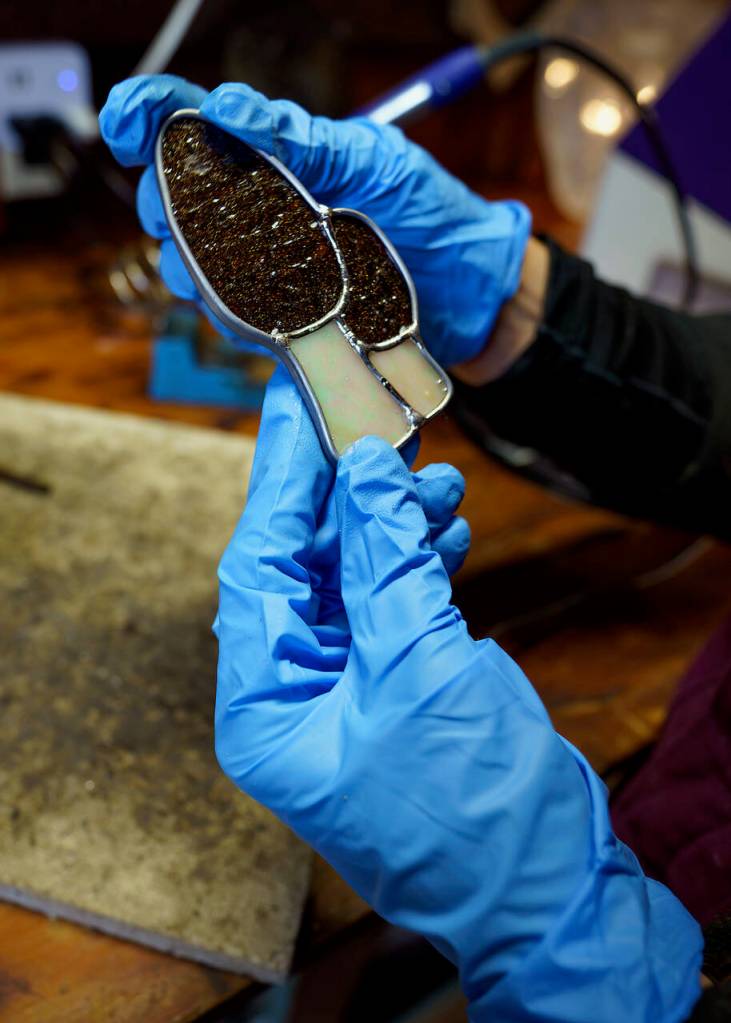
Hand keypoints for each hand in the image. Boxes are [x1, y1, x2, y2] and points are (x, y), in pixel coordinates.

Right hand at [99, 75, 530, 365]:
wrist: (473, 295)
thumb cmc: (432, 216)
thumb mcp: (374, 163)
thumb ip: (303, 141)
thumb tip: (224, 110)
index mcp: (285, 156)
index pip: (200, 125)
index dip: (152, 118)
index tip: (126, 127)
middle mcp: (268, 210)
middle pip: (181, 201)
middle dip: (163, 206)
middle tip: (171, 216)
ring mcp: (273, 265)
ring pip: (196, 265)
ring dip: (187, 268)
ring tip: (206, 273)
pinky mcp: (287, 316)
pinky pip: (236, 317)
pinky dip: (232, 316)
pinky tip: (253, 317)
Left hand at [214, 368, 701, 1021]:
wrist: (545, 887)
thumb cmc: (466, 810)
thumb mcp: (418, 670)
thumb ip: (387, 563)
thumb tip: (364, 470)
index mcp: (266, 704)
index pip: (259, 567)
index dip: (281, 483)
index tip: (297, 409)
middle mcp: (296, 692)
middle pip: (306, 563)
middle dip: (345, 494)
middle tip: (374, 421)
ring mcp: (350, 686)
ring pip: (358, 574)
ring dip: (394, 522)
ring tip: (433, 477)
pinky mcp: (400, 682)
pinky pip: (398, 600)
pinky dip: (423, 558)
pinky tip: (448, 527)